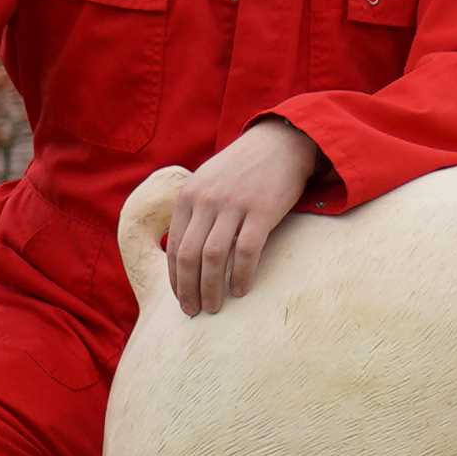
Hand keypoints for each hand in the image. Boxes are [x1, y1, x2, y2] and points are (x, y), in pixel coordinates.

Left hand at [160, 118, 327, 316]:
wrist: (282, 143)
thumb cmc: (245, 168)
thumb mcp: (209, 181)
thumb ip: (194, 210)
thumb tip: (183, 251)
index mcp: (188, 196)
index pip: (174, 247)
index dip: (175, 278)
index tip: (180, 298)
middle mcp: (206, 200)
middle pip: (188, 256)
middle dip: (188, 289)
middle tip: (194, 311)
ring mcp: (233, 205)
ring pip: (213, 257)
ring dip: (211, 288)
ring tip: (214, 306)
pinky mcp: (262, 210)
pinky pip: (246, 251)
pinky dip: (241, 275)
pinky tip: (241, 290)